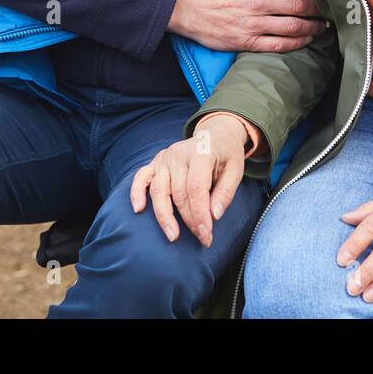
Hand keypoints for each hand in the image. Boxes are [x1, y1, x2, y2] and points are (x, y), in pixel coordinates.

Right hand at [129, 112, 254, 246]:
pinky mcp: (155, 162)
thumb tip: (213, 216)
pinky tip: (138, 209)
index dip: (200, 214)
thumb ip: (225, 193)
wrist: (215, 134)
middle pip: (179, 193)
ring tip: (172, 236)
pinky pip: (141, 177)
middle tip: (201, 239)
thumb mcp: (236, 170)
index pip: (196, 188)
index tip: (206, 235)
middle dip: (189, 220)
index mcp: (200, 153)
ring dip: (164, 216)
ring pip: (159, 190)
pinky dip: (136, 193)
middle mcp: (178, 154)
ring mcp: (164, 157)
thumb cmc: (226, 155)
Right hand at [167, 0, 329, 51]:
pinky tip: (305, 40)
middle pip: (297, 6)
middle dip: (316, 9)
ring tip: (322, 27)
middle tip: (328, 11)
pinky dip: (295, 43)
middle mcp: (258, 3)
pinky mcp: (247, 42)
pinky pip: (277, 45)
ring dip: (311, 27)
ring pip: (291, 27)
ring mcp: (253, 24)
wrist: (183, 8)